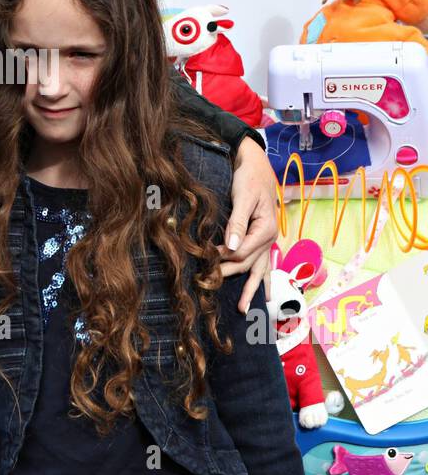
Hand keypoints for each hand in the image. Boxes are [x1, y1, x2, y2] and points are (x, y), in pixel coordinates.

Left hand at [219, 136, 278, 310]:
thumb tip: (230, 247)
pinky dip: (263, 280)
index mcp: (265, 230)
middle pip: (247, 264)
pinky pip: (264, 264)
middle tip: (209, 286)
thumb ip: (237, 223)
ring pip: (259, 270)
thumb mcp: (243, 197)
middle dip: (230, 276)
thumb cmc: (249, 178)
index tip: (205, 261)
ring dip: (251, 289)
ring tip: (243, 309)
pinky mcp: (264, 240)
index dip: (223, 258)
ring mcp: (268, 242)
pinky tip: (266, 296)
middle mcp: (269, 239)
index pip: (242, 252)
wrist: (257, 164)